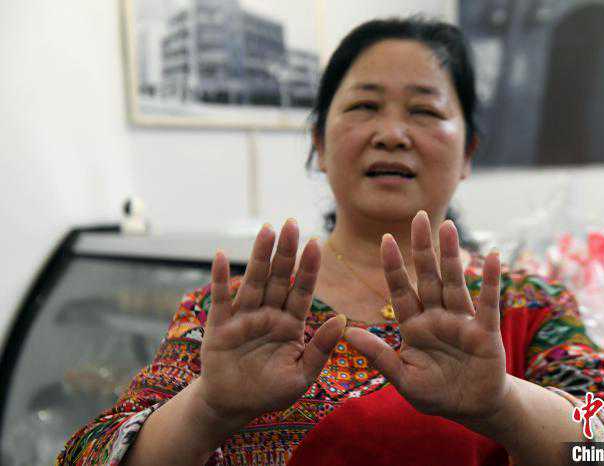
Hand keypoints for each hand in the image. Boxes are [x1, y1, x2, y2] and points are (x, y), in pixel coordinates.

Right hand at [195, 220, 345, 431]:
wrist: (233, 406)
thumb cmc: (270, 392)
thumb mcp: (302, 374)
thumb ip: (321, 348)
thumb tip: (342, 319)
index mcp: (291, 323)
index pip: (302, 290)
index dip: (309, 268)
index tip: (317, 243)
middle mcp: (269, 313)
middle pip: (278, 277)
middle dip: (286, 251)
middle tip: (291, 223)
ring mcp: (244, 316)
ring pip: (253, 280)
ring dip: (259, 256)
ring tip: (266, 230)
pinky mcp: (220, 324)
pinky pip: (220, 298)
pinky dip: (220, 277)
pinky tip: (222, 255)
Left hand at [344, 211, 509, 424]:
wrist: (471, 409)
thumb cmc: (435, 393)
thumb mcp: (403, 378)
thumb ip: (379, 356)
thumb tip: (347, 332)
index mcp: (413, 326)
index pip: (401, 290)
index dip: (394, 266)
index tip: (386, 239)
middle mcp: (436, 317)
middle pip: (427, 276)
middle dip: (422, 248)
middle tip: (419, 216)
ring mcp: (461, 321)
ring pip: (454, 282)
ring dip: (451, 255)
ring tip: (448, 226)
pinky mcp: (485, 331)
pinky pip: (487, 302)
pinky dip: (490, 280)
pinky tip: (491, 256)